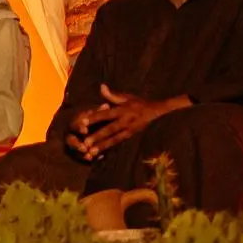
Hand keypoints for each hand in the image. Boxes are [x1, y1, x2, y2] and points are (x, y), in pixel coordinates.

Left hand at [68, 86, 187, 159]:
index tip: (83, 122)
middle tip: (85, 143)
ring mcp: (130, 131)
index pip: (106, 114)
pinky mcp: (132, 137)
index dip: (94, 118)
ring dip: (103, 146)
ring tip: (91, 152)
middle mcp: (126, 122)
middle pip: (110, 130)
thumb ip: (112, 95)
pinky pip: (119, 144)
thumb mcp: (128, 97)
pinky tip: (101, 155)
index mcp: (123, 111)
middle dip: (98, 137)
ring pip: (115, 140)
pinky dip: (110, 150)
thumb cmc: (140, 103)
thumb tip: (101, 86)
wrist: (159, 112)